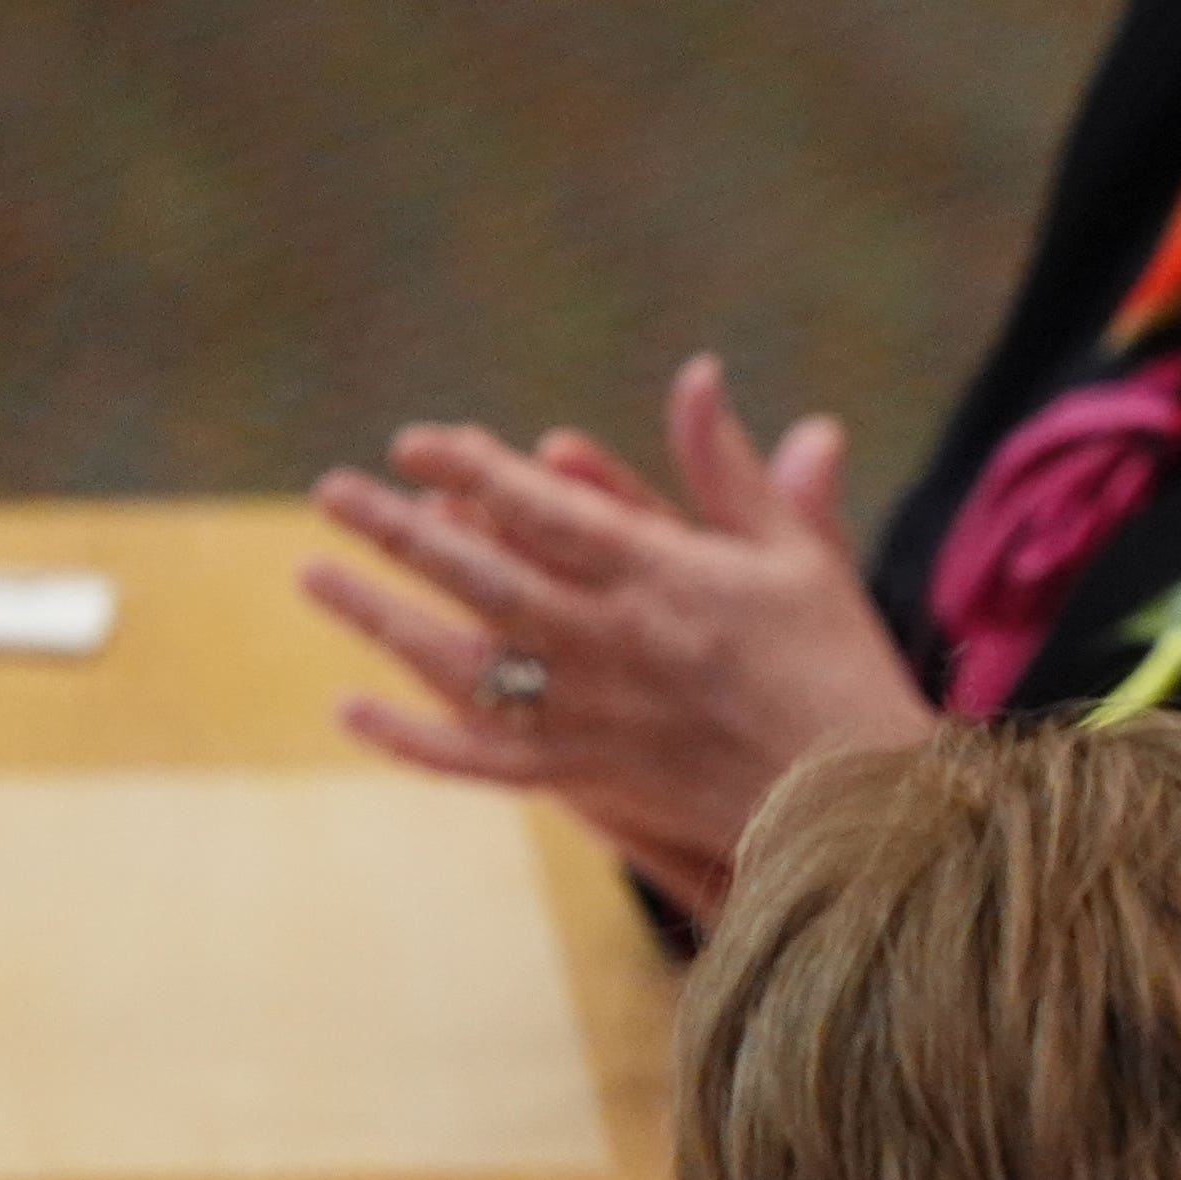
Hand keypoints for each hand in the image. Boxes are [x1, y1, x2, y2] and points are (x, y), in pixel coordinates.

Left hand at [302, 354, 940, 918]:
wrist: (865, 806)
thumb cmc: (840, 669)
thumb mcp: (798, 554)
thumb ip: (731, 467)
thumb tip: (697, 373)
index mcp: (665, 576)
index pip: (542, 507)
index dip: (471, 467)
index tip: (417, 442)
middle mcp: (616, 642)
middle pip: (481, 575)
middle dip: (398, 529)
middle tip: (332, 492)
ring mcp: (595, 716)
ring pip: (463, 662)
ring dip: (381, 616)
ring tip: (316, 576)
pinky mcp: (592, 780)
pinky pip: (483, 760)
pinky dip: (414, 739)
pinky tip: (353, 709)